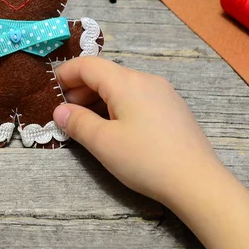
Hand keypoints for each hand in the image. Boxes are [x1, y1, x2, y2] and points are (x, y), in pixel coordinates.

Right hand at [53, 56, 218, 203]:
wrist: (198, 183)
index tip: (51, 91)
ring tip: (87, 124)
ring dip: (99, 100)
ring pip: (122, 87)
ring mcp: (163, 93)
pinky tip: (116, 129)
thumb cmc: (146, 160)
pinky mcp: (173, 109)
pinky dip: (118, 106)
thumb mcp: (103, 143)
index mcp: (127, 82)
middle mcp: (146, 80)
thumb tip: (60, 111)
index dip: (65, 74)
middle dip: (80, 90)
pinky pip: (137, 98)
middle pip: (105, 74)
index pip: (88, 65)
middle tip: (66, 114)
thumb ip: (77, 122)